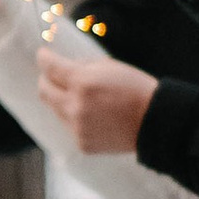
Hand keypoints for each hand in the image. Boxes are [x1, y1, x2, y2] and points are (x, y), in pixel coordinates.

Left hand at [36, 45, 156, 156]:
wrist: (155, 123)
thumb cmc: (136, 89)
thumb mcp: (110, 67)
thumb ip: (83, 66)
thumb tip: (64, 67)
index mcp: (82, 82)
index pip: (50, 68)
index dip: (44, 59)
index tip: (43, 55)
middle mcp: (75, 106)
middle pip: (44, 91)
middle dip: (45, 80)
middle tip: (51, 76)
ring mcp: (78, 128)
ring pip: (56, 110)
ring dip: (63, 100)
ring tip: (84, 97)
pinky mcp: (82, 143)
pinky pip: (71, 127)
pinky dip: (77, 119)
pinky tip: (95, 116)